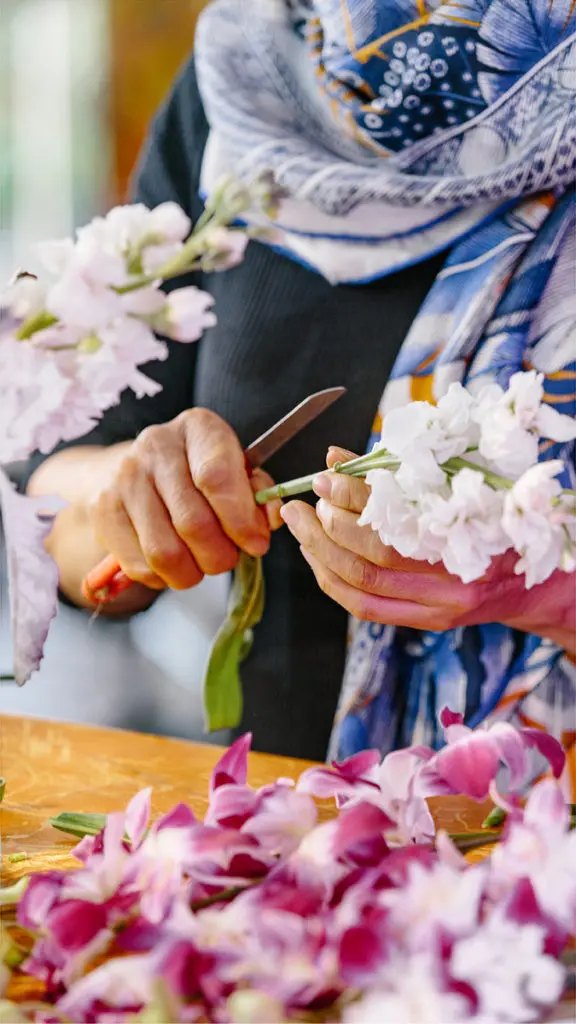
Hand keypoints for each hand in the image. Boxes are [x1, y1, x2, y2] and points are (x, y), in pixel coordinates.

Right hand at [91, 409, 282, 591]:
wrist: (130, 467)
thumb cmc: (196, 471)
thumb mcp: (235, 471)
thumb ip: (259, 493)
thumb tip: (270, 519)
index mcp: (198, 428)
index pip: (216, 478)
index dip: (241, 520)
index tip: (256, 543)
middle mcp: (156, 445)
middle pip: (192, 523)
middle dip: (220, 555)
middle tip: (227, 558)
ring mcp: (123, 477)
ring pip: (164, 551)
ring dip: (192, 572)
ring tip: (201, 564)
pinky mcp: (103, 510)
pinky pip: (140, 565)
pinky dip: (164, 577)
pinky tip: (173, 563)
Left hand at [281, 448, 575, 655]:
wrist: (533, 581)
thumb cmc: (495, 522)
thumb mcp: (460, 486)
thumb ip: (397, 473)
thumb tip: (338, 459)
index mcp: (468, 534)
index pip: (396, 518)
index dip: (353, 497)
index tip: (327, 475)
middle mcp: (454, 578)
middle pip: (372, 558)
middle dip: (326, 527)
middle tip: (304, 503)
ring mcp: (440, 607)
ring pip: (362, 587)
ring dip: (320, 553)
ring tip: (301, 525)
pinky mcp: (427, 623)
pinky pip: (366, 607)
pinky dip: (333, 580)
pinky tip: (316, 556)